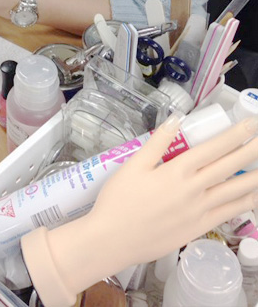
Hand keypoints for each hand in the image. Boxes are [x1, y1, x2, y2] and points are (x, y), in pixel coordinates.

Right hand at [28, 112, 257, 302]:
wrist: (114, 239)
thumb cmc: (119, 200)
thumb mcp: (133, 165)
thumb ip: (157, 142)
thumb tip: (176, 119)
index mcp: (177, 170)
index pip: (213, 148)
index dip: (235, 135)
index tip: (251, 124)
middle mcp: (193, 189)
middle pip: (229, 166)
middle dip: (250, 151)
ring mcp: (199, 211)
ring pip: (235, 191)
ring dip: (253, 177)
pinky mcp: (199, 228)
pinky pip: (228, 213)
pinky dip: (244, 203)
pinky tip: (253, 195)